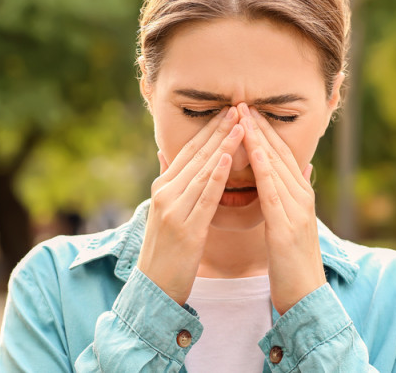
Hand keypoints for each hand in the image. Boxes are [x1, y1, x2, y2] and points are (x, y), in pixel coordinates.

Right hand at [137, 106, 244, 305]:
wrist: (154, 288)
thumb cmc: (165, 251)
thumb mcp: (163, 212)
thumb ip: (168, 182)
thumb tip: (164, 153)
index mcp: (162, 188)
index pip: (188, 151)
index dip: (208, 130)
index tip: (227, 111)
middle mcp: (165, 193)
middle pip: (197, 155)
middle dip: (219, 130)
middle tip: (239, 107)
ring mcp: (174, 210)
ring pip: (203, 171)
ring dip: (224, 145)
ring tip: (241, 125)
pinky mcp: (186, 228)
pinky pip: (205, 197)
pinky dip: (217, 175)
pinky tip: (229, 158)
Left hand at [237, 103, 325, 314]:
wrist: (305, 297)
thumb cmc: (292, 262)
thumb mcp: (292, 223)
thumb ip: (294, 194)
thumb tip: (300, 168)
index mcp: (299, 196)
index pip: (281, 154)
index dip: (264, 131)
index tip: (246, 109)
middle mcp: (302, 197)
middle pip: (280, 153)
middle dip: (260, 127)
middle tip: (241, 101)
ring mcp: (297, 211)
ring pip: (277, 167)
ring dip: (260, 139)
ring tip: (243, 116)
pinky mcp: (288, 227)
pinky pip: (274, 192)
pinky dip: (265, 170)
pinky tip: (254, 153)